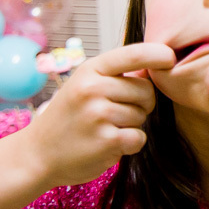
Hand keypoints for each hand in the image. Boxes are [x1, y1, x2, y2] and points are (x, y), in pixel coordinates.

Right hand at [26, 42, 175, 187]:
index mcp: (89, 70)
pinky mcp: (107, 141)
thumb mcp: (83, 86)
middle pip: (145, 90)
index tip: (171, 58)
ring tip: (104, 128)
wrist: (37, 154)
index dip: (157, 54)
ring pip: (142, 115)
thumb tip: (155, 65)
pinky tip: (109, 143)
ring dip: (131, 125)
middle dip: (141, 103)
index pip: (132, 54)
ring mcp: (99, 114)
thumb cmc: (68, 118)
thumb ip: (115, 76)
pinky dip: (130, 143)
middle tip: (115, 113)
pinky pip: (139, 137)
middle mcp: (93, 88)